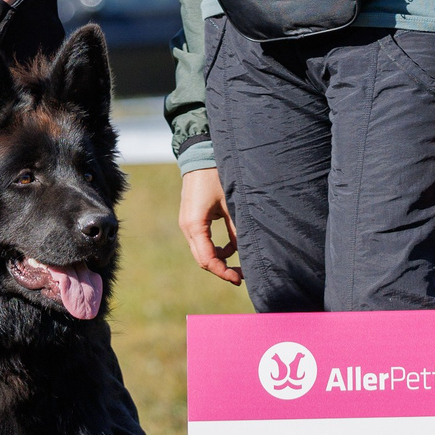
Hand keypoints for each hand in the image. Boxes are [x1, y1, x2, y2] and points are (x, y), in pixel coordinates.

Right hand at [177, 167, 242, 285]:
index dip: (223, 272)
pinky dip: (216, 249)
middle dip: (222, 269)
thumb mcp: (231, 203)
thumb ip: (237, 229)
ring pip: (202, 252)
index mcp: (195, 225)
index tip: (239, 279)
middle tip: (241, 276)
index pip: (207, 259)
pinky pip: (202, 242)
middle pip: (202, 259)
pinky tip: (231, 247)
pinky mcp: (191, 220)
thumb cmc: (215, 176)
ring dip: (219, 259)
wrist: (199, 156)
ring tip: (239, 262)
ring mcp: (187, 224)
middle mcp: (187, 227)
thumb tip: (247, 251)